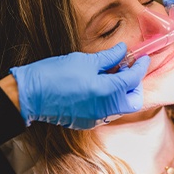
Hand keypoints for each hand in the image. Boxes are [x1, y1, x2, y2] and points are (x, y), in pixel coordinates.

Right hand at [9, 42, 149, 128]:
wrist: (30, 95)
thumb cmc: (55, 74)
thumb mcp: (85, 60)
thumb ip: (109, 57)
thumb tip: (123, 51)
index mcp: (107, 92)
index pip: (133, 79)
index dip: (141, 67)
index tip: (143, 58)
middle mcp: (106, 109)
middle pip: (134, 100)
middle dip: (135, 84)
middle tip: (128, 68)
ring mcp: (97, 118)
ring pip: (121, 107)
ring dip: (123, 92)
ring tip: (113, 75)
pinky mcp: (88, 122)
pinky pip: (107, 112)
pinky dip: (110, 100)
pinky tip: (101, 86)